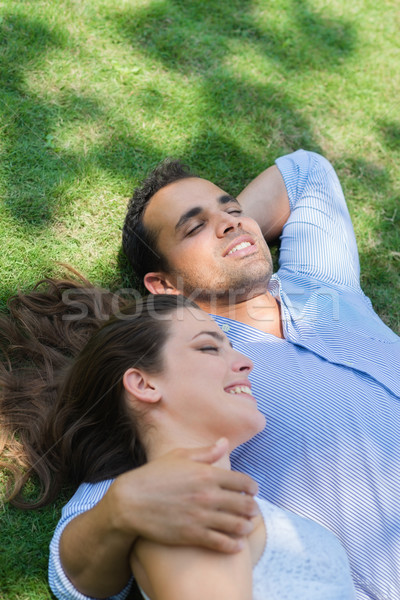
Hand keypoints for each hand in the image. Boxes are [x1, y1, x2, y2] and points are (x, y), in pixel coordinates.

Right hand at [108, 438, 258, 552]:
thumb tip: (224, 442)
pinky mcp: (192, 535)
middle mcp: (208, 495)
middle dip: (252, 507)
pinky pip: (221, 543)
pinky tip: (237, 545)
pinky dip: (233, 545)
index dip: (251, 487)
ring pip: (236, 525)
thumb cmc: (153, 476)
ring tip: (246, 526)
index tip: (252, 490)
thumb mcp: (179, 456)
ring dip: (246, 526)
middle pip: (244, 504)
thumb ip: (206, 452)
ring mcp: (201, 516)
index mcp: (207, 474)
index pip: (242, 482)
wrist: (130, 502)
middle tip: (252, 509)